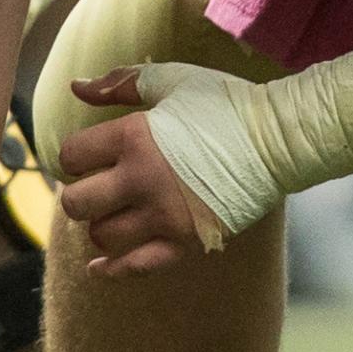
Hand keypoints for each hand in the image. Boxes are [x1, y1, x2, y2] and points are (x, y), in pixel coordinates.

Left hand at [57, 66, 232, 275]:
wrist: (280, 138)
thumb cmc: (227, 103)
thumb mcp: (175, 80)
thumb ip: (122, 83)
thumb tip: (75, 87)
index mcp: (134, 137)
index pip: (72, 156)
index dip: (78, 154)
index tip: (93, 154)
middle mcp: (142, 180)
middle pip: (77, 203)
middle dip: (83, 193)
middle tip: (102, 186)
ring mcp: (163, 216)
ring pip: (102, 235)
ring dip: (103, 224)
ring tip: (119, 211)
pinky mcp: (184, 241)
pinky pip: (134, 268)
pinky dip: (110, 270)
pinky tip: (99, 266)